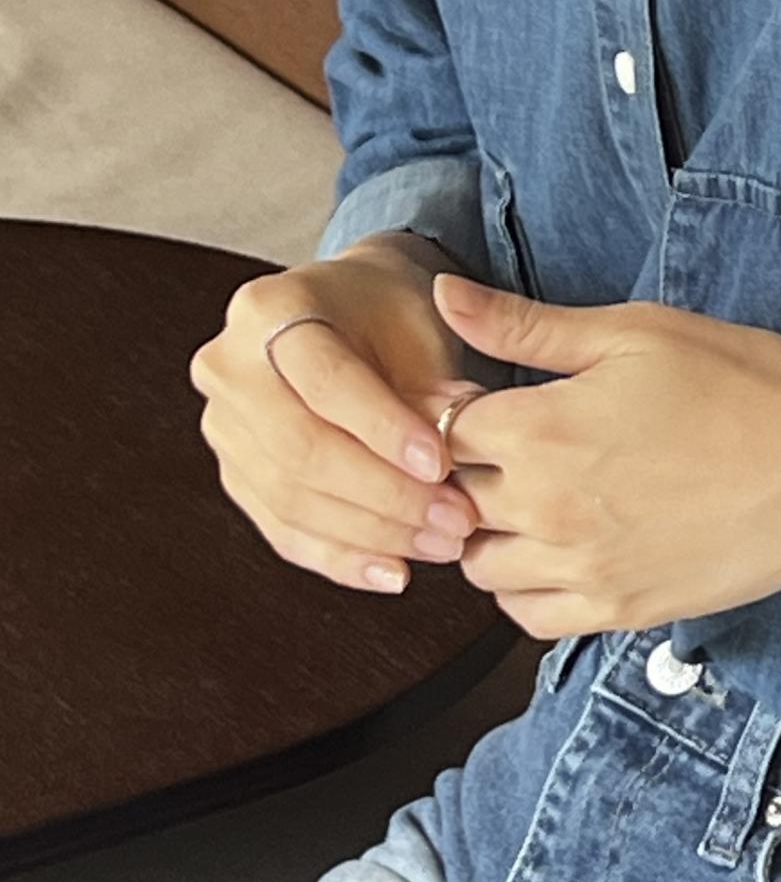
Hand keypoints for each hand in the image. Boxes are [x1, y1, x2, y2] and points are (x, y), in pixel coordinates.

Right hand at [189, 234, 485, 593]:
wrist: (349, 316)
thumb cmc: (391, 316)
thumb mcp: (422, 325)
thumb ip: (432, 385)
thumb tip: (452, 446)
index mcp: (271, 309)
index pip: (325, 382)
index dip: (384, 430)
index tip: (442, 465)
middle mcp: (229, 367)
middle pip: (300, 450)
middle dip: (385, 495)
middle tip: (454, 520)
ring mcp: (224, 426)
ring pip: (290, 498)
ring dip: (373, 534)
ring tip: (442, 545)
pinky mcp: (237, 476)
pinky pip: (283, 530)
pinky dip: (342, 558)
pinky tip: (394, 572)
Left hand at [427, 275, 780, 636]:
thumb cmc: (747, 390)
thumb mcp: (634, 333)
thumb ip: (527, 326)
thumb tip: (446, 296)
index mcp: (539, 429)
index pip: (440, 429)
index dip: (459, 409)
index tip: (490, 402)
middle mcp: (544, 507)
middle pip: (452, 498)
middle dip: (470, 471)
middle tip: (518, 448)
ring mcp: (578, 567)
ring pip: (478, 564)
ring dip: (489, 532)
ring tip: (534, 501)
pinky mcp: (616, 609)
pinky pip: (527, 616)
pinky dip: (523, 588)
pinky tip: (553, 552)